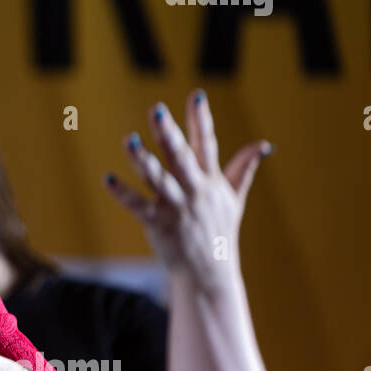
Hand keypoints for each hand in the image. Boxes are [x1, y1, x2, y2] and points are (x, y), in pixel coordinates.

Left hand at [104, 89, 270, 291]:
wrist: (211, 274)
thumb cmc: (220, 232)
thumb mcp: (233, 199)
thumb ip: (242, 169)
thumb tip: (264, 145)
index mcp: (211, 181)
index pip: (207, 144)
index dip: (201, 120)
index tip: (196, 95)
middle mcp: (195, 191)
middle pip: (180, 157)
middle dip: (169, 133)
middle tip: (156, 109)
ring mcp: (177, 208)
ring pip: (158, 179)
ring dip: (143, 159)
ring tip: (129, 140)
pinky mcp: (159, 225)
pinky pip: (138, 207)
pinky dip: (123, 194)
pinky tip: (107, 179)